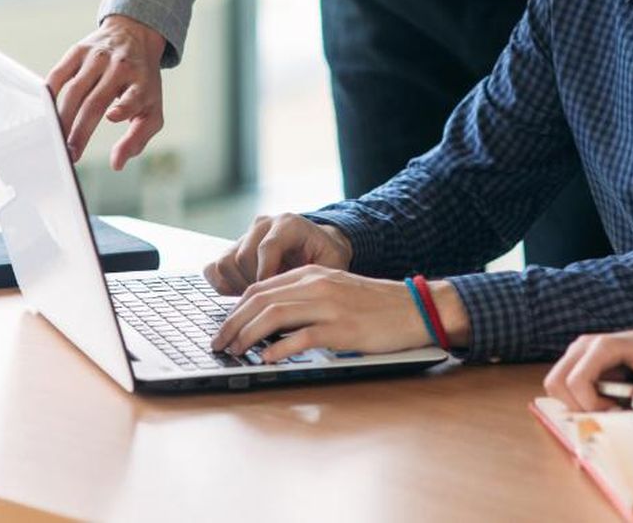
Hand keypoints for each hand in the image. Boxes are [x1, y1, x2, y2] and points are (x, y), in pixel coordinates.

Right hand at [46, 14, 166, 170]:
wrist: (135, 34)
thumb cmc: (142, 82)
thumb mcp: (152, 108)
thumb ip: (138, 138)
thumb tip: (117, 164)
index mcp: (142, 82)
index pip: (133, 96)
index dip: (124, 107)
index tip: (112, 117)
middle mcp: (120, 67)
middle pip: (95, 102)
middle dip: (80, 131)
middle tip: (70, 154)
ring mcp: (97, 57)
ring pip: (74, 91)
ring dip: (63, 118)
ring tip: (56, 140)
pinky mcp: (78, 51)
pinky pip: (59, 74)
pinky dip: (50, 93)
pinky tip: (45, 112)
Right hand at [203, 213, 352, 294]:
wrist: (319, 244)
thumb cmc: (327, 257)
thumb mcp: (332, 265)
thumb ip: (318, 279)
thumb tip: (300, 308)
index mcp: (289, 224)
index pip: (267, 247)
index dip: (267, 276)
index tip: (273, 297)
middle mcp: (264, 225)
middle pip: (243, 257)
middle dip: (254, 286)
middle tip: (268, 304)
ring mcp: (245, 235)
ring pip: (226, 263)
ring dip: (238, 288)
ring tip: (259, 299)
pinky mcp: (232, 248)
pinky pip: (214, 268)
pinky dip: (224, 286)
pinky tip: (244, 294)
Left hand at [209, 265, 427, 361]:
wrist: (413, 308)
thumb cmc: (375, 305)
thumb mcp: (335, 290)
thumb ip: (304, 298)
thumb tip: (268, 320)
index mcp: (313, 274)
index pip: (261, 287)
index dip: (236, 309)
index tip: (224, 327)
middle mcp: (317, 285)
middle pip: (260, 300)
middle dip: (232, 323)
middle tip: (218, 343)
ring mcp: (329, 306)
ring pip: (274, 315)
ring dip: (247, 335)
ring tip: (235, 351)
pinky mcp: (342, 329)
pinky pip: (301, 337)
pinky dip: (279, 348)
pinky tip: (267, 358)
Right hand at [542, 315, 632, 411]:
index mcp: (602, 345)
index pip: (576, 382)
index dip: (590, 405)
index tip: (615, 412)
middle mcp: (582, 346)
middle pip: (556, 383)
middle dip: (575, 406)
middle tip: (604, 413)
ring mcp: (576, 352)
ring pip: (555, 385)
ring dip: (574, 403)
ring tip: (604, 405)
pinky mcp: (577, 361)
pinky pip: (563, 385)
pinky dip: (576, 399)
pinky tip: (601, 399)